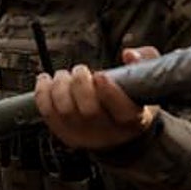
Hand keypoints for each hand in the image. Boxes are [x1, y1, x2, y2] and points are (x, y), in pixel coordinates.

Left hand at [34, 47, 160, 150]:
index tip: (100, 75)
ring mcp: (83, 135)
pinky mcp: (64, 134)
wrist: (117, 133)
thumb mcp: (148, 81)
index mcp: (133, 120)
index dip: (109, 92)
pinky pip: (47, 113)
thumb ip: (145, 61)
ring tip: (64, 75)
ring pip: (65, 111)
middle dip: (80, 84)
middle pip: (89, 111)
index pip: (123, 111)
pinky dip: (42, 93)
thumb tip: (129, 54)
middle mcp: (108, 132)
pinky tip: (46, 80)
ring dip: (60, 86)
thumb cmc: (132, 100)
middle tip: (80, 71)